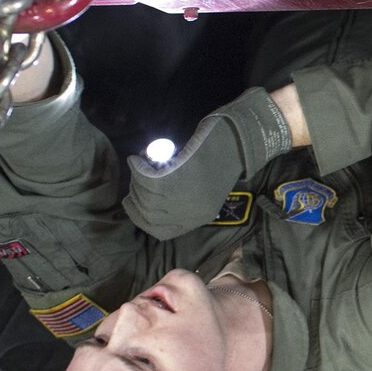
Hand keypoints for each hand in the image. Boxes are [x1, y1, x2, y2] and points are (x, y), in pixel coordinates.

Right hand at [124, 87, 292, 239]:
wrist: (239, 139)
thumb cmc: (218, 159)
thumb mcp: (201, 190)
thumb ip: (179, 200)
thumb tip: (148, 201)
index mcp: (199, 217)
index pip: (160, 231)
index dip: (140, 217)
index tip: (132, 201)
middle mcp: (193, 212)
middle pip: (148, 214)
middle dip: (134, 196)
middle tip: (136, 178)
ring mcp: (188, 195)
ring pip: (145, 196)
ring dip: (136, 180)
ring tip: (140, 165)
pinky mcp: (184, 174)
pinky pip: (148, 178)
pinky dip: (138, 167)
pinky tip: (138, 158)